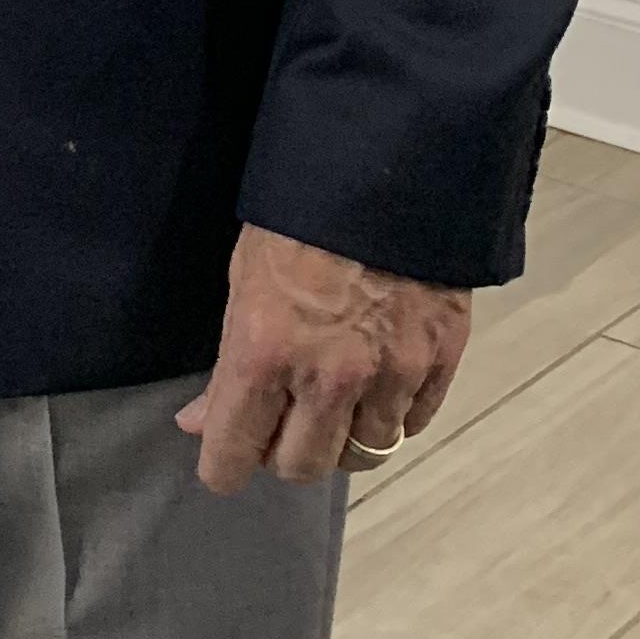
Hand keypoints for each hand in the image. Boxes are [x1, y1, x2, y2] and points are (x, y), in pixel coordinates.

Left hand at [178, 223, 472, 495]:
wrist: (386, 171)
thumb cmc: (297, 220)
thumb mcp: (242, 281)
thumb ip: (225, 365)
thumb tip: (200, 423)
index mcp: (264, 352)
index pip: (234, 452)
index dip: (223, 467)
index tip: (224, 465)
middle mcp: (329, 377)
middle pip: (303, 467)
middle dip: (283, 454)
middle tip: (280, 424)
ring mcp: (391, 374)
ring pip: (363, 454)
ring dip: (341, 440)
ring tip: (331, 408)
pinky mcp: (440, 363)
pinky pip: (411, 425)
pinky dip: (390, 419)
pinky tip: (376, 392)